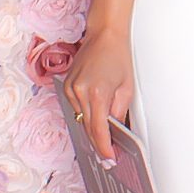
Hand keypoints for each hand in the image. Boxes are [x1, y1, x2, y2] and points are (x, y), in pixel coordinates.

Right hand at [66, 28, 134, 160]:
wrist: (104, 34)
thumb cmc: (118, 56)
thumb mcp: (126, 87)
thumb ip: (119, 112)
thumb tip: (116, 132)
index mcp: (97, 93)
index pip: (98, 130)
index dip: (104, 147)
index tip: (109, 158)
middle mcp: (80, 92)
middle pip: (88, 127)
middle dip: (98, 142)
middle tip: (108, 156)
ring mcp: (71, 89)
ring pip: (81, 118)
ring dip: (92, 126)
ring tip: (104, 133)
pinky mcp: (67, 86)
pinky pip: (76, 107)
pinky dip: (86, 112)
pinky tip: (95, 110)